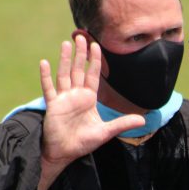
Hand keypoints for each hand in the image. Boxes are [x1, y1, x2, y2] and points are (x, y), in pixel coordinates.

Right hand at [37, 35, 144, 189]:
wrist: (64, 153)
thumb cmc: (83, 142)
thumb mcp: (106, 132)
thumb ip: (122, 124)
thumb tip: (143, 120)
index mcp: (88, 99)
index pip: (93, 75)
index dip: (95, 61)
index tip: (96, 46)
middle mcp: (76, 95)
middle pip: (78, 70)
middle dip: (81, 54)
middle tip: (81, 36)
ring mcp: (63, 99)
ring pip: (64, 74)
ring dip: (65, 59)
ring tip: (67, 43)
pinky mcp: (53, 105)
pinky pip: (48, 88)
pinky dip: (46, 76)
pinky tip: (45, 62)